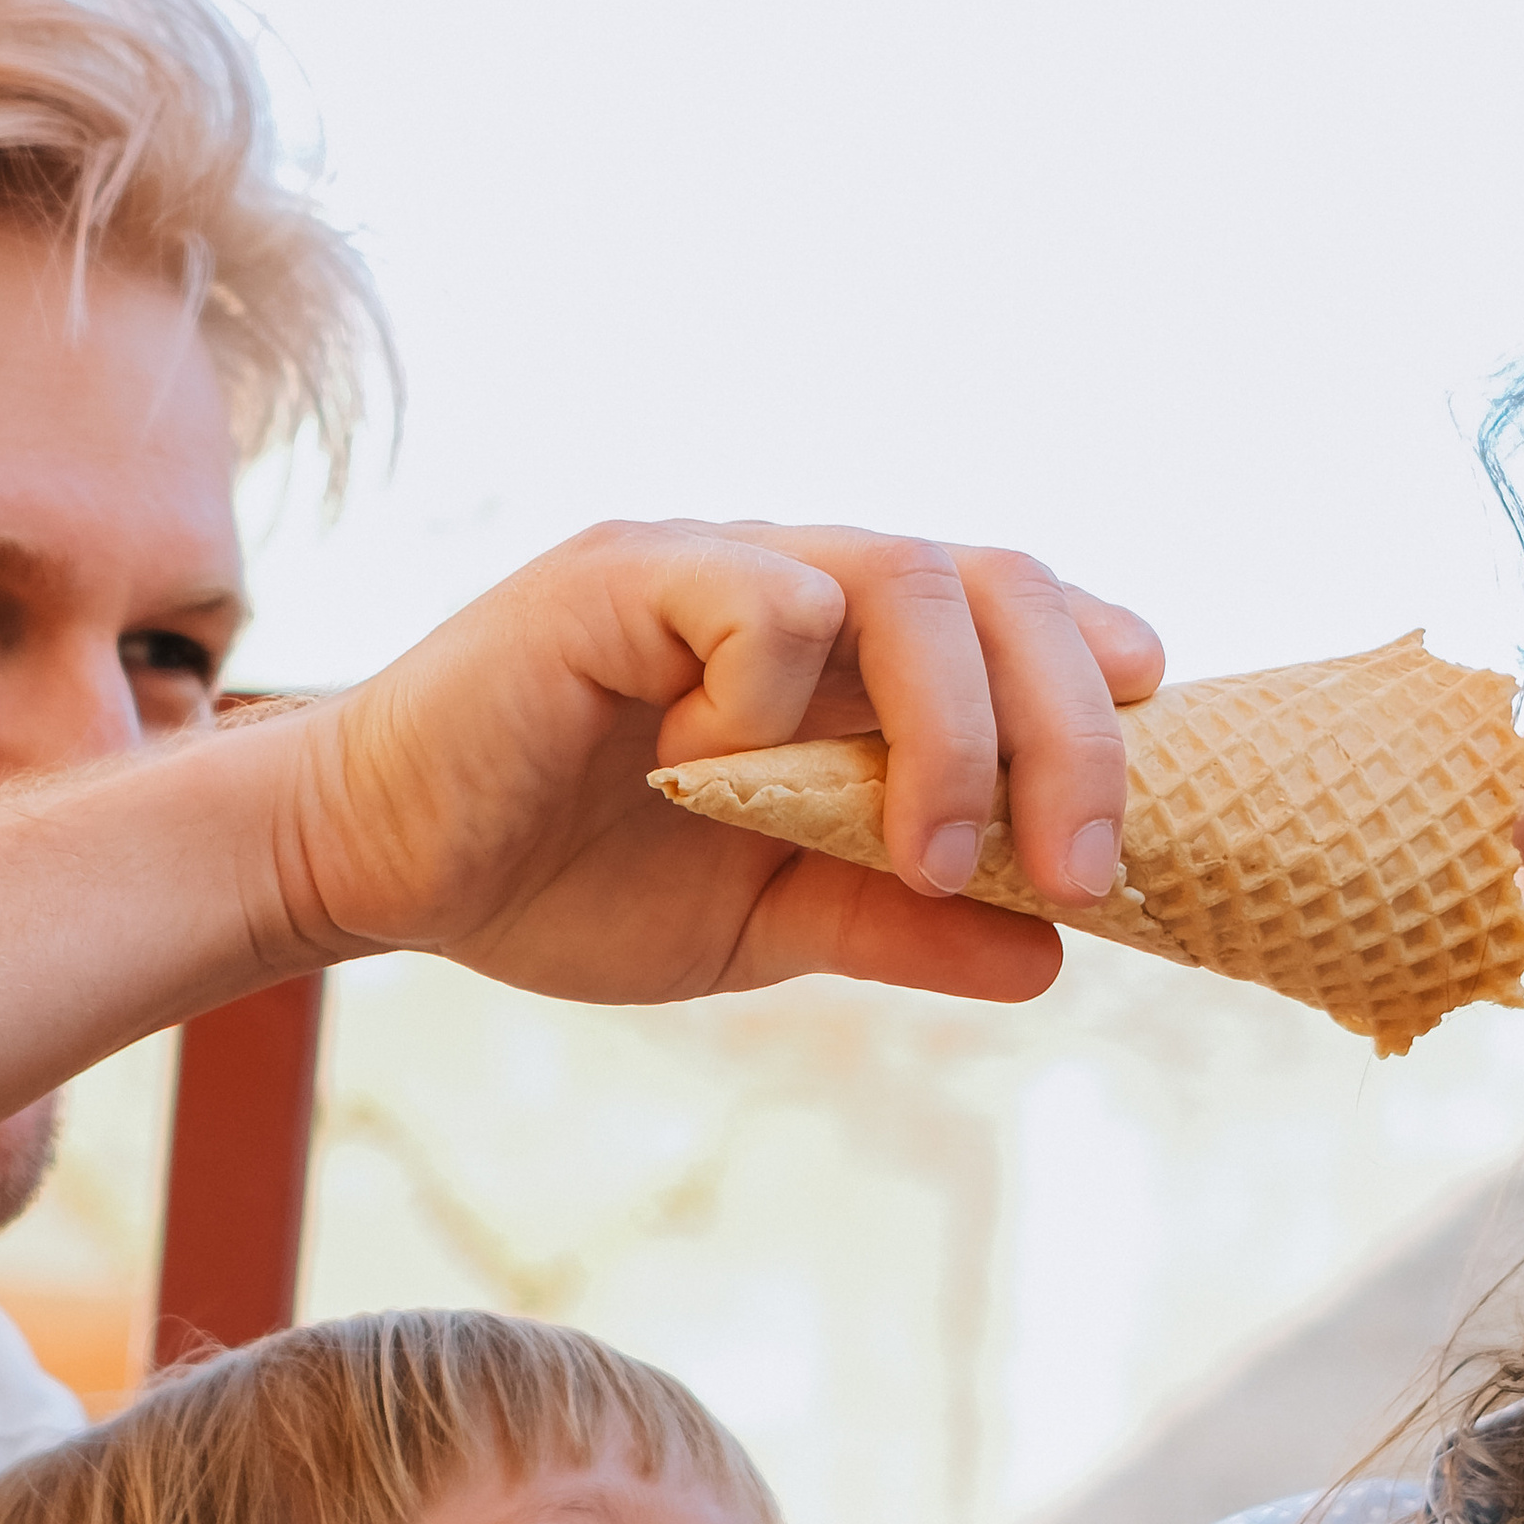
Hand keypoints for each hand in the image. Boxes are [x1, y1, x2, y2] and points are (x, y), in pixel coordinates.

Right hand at [277, 523, 1162, 1009]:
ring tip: (934, 855)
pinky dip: (774, 699)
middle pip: (995, 582)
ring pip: (904, 575)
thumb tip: (1052, 957)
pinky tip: (706, 780)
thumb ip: (894, 926)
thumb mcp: (758, 926)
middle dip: (1068, 726)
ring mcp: (710, 565)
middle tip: (1079, 863)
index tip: (1150, 797)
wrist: (374, 869)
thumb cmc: (554, 881)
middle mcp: (792, 581)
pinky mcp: (623, 576)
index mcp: (838, 653)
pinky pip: (765, 599)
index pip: (1011, 620)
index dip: (1098, 686)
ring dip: (954, 727)